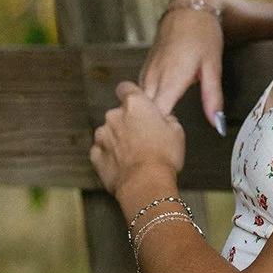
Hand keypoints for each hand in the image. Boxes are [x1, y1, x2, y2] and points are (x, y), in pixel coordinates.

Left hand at [91, 80, 186, 206]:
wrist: (146, 184)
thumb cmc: (163, 157)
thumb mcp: (177, 131)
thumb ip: (167, 118)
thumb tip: (164, 118)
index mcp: (135, 104)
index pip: (126, 88)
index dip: (131, 95)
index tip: (137, 103)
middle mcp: (114, 115)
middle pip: (119, 113)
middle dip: (128, 122)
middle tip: (144, 138)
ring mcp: (102, 135)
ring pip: (109, 132)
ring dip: (118, 139)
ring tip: (135, 155)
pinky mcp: (95, 154)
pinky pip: (102, 151)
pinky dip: (110, 156)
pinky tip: (124, 165)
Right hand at [140, 0, 226, 134]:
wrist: (189, 9)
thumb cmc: (203, 36)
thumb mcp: (213, 67)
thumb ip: (213, 99)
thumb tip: (218, 126)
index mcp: (170, 81)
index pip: (155, 118)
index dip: (159, 134)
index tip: (168, 144)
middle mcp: (153, 78)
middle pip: (141, 114)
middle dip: (148, 130)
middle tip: (159, 145)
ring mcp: (146, 72)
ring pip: (138, 104)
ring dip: (144, 118)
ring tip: (154, 134)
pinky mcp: (145, 68)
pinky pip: (139, 93)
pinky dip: (144, 105)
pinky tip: (154, 114)